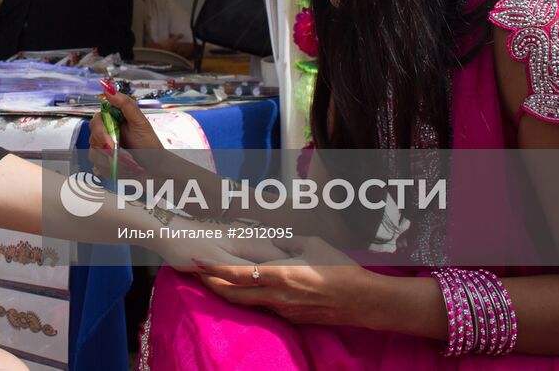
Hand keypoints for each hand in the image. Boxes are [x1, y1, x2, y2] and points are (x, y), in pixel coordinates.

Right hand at [88, 91, 164, 177]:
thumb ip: (125, 104)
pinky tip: (118, 166)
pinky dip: (106, 165)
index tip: (110, 142)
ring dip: (106, 157)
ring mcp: (104, 146)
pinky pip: (96, 162)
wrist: (155, 166)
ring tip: (122, 161)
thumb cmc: (149, 143)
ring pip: (93, 149)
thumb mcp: (140, 121)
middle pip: (92, 134)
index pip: (97, 119)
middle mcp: (107, 130)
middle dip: (103, 145)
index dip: (100, 130)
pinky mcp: (104, 160)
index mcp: (114, 118)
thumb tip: (108, 88)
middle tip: (114, 152)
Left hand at [193, 235, 380, 326]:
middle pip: (233, 295)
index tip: (197, 261)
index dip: (214, 268)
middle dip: (211, 285)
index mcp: (280, 275)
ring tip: (216, 281)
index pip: (238, 274)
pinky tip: (249, 290)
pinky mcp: (292, 319)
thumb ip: (288, 241)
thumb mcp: (313, 244)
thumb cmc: (340, 268)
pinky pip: (265, 309)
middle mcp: (277, 296)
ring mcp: (284, 311)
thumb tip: (273, 238)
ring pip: (247, 304)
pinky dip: (251, 300)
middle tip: (196, 274)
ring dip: (229, 293)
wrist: (362, 301)